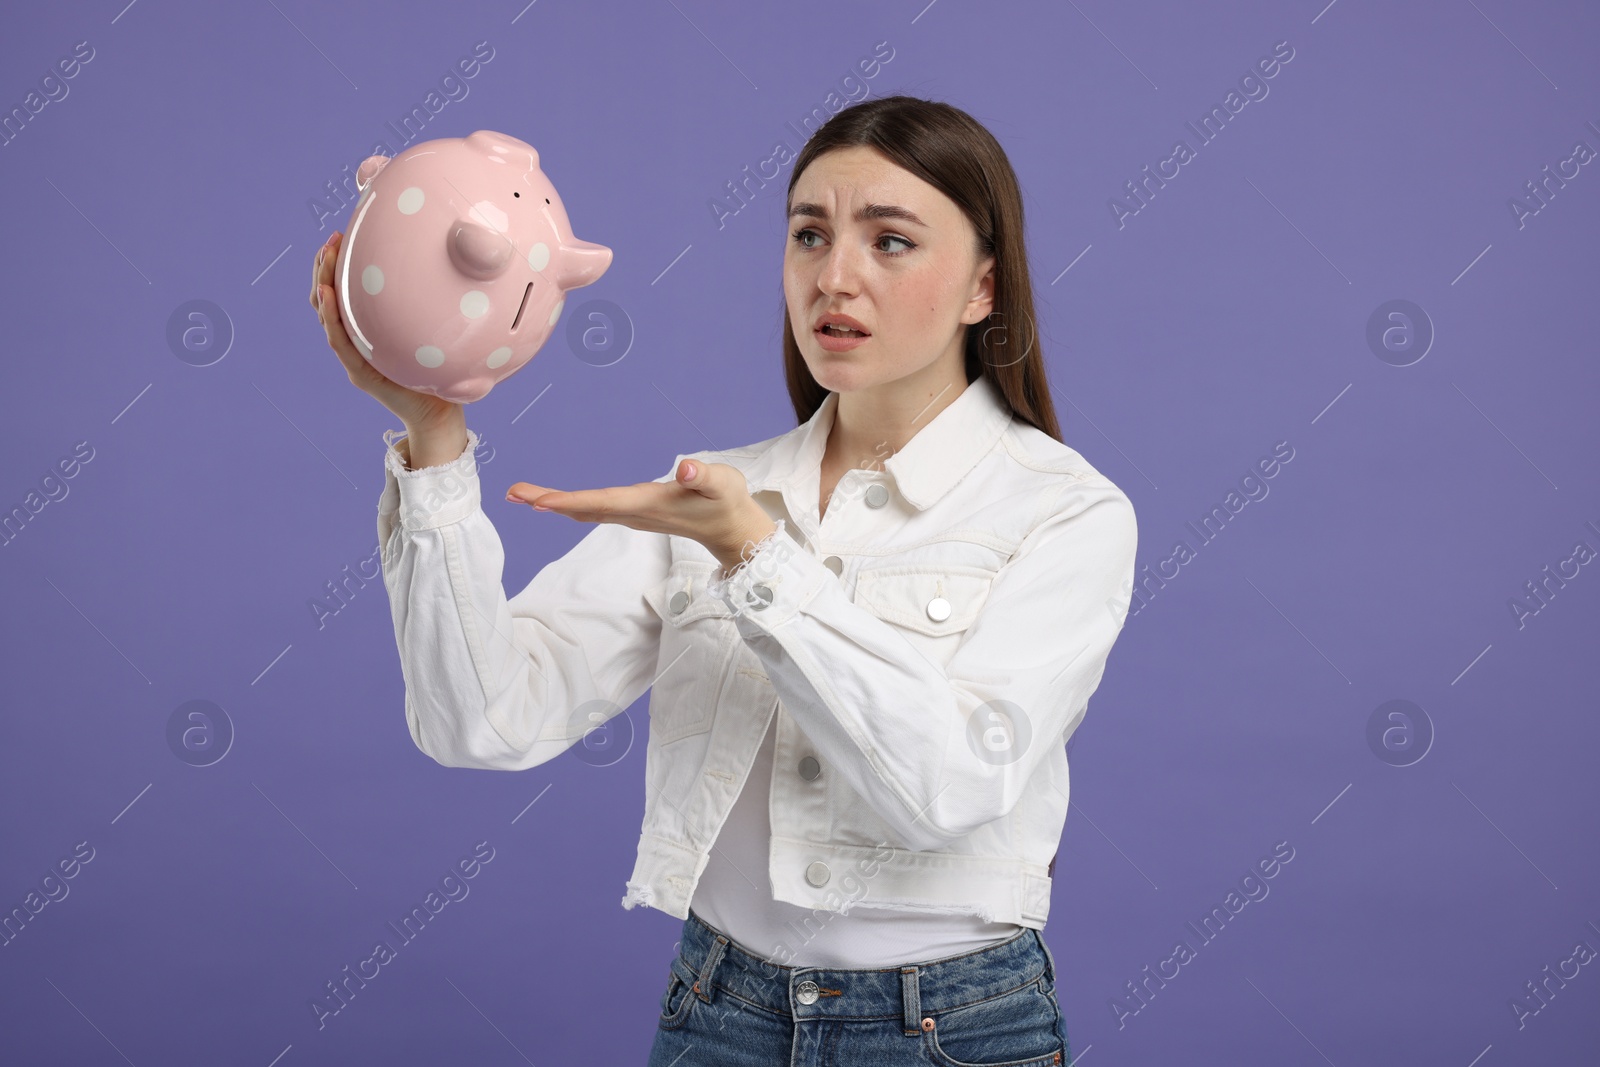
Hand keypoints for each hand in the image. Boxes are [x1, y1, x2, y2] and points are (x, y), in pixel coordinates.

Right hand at [310, 230, 462, 433]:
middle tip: (332, 240)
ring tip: (325, 256)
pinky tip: (328, 292)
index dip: (333, 266)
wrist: (440, 415)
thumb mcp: (428, 328)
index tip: (339, 238)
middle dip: (323, 268)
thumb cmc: (437, 370)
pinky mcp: (361, 374)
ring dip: (323, 284)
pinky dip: (331, 316)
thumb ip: (421, 303)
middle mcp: (354, 343)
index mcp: (365, 331)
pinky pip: (340, 342)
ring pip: (327, 317)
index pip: (339, 294)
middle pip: (326, 300)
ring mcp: (354, 358)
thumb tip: (436, 263)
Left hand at [506, 458, 778, 575]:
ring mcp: (633, 516)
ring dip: (553, 504)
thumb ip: (704, 475)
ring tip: (521, 497)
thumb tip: (685, 467)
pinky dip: (570, 504)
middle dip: (547, 502)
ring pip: (585, 511)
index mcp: (648, 504)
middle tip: (512, 493)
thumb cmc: (727, 502)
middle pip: (583, 509)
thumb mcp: (722, 483)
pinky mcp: (635, 514)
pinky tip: (556, 503)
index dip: (569, 501)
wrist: (733, 530)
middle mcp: (634, 513)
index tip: (538, 501)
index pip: (601, 502)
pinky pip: (594, 510)